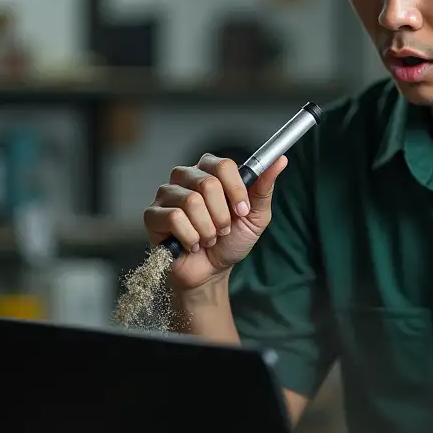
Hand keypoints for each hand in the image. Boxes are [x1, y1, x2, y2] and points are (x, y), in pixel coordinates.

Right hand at [142, 154, 287, 290]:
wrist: (211, 271)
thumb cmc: (231, 241)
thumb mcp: (255, 216)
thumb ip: (264, 187)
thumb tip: (280, 161)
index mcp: (211, 171)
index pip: (224, 165)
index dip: (236, 191)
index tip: (242, 211)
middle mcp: (186, 176)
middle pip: (207, 183)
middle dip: (222, 215)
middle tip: (223, 229)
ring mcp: (167, 194)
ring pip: (191, 201)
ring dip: (207, 229)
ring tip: (208, 238)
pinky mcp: (153, 214)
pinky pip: (175, 218)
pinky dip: (190, 237)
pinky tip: (191, 244)